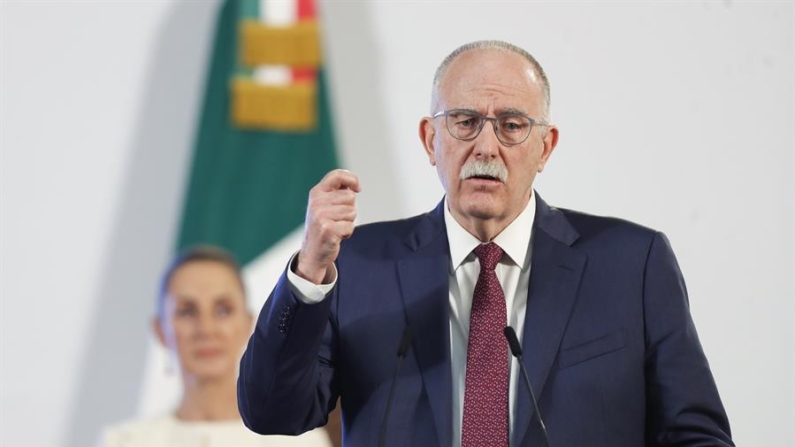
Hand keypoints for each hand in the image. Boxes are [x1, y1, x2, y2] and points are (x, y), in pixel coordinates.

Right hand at [296, 169, 360, 283]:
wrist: (312, 253)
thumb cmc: (323, 227)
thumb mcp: (324, 206)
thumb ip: (336, 194)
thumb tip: (354, 187)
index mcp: (316, 193)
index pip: (336, 175)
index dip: (351, 179)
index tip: (358, 188)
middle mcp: (316, 203)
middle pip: (350, 197)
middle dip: (349, 209)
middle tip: (337, 219)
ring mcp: (321, 216)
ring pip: (352, 212)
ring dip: (348, 222)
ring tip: (336, 227)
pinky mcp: (328, 230)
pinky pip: (350, 226)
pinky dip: (347, 233)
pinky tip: (337, 236)